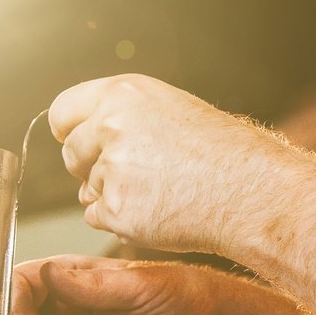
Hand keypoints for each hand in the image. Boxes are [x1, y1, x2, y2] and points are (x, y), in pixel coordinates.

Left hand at [49, 74, 310, 254]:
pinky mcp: (117, 209)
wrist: (252, 190)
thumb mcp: (170, 109)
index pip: (62, 111)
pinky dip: (120, 221)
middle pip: (71, 154)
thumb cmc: (222, 152)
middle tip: (139, 174)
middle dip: (93, 167)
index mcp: (124, 93)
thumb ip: (122, 116)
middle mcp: (111, 125)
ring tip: (161, 192)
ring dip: (113, 196)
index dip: (71, 131)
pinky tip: (158, 211)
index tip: (82, 143)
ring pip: (87, 189)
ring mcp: (112, 169)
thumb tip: (80, 143)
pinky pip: (97, 218)